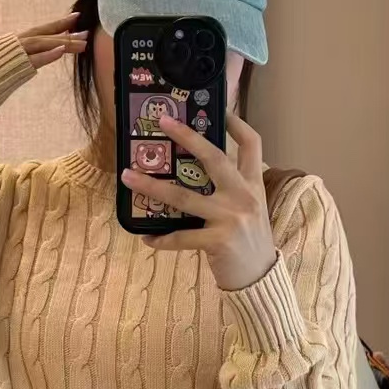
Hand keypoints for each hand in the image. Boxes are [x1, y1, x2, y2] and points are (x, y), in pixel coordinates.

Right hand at [17, 13, 88, 68]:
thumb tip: (43, 54)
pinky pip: (33, 59)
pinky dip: (47, 54)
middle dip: (66, 32)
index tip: (78, 16)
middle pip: (44, 35)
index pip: (42, 30)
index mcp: (17, 41)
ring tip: (82, 43)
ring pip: (42, 44)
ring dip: (62, 42)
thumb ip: (24, 56)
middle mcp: (17, 43)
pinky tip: (61, 50)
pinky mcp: (13, 66)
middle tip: (87, 32)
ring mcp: (15, 53)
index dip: (60, 23)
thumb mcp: (8, 59)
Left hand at [121, 114, 278, 291]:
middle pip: (215, 158)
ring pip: (185, 197)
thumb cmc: (250, 242)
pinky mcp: (218, 241)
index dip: (236, 123)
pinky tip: (147, 238)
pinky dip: (162, 239)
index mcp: (253, 185)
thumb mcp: (250, 209)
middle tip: (163, 121)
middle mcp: (244, 196)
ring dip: (153, 186)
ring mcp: (231, 218)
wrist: (261, 280)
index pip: (252, 144)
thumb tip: (196, 172)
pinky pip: (181, 237)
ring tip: (128, 177)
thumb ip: (233, 189)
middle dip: (187, 137)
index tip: (219, 108)